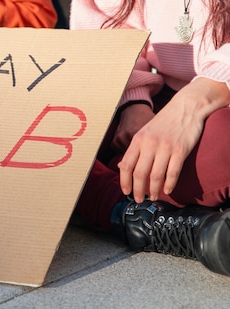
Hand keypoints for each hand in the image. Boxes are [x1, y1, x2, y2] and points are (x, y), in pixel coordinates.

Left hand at [117, 78, 229, 202]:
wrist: (185, 108)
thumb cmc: (164, 122)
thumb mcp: (144, 133)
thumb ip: (134, 150)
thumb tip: (122, 167)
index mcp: (137, 140)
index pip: (126, 165)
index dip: (124, 181)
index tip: (126, 192)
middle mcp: (149, 145)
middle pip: (139, 174)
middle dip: (138, 190)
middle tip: (139, 200)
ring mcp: (165, 148)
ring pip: (156, 176)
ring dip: (154, 190)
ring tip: (154, 197)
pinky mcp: (180, 150)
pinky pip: (172, 172)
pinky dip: (169, 184)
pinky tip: (168, 190)